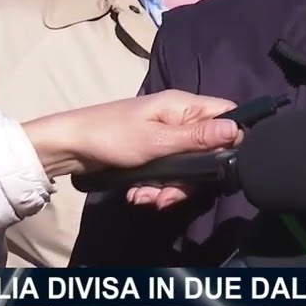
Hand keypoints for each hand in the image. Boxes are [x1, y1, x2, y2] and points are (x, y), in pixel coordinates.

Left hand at [22, 90, 243, 208]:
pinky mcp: (152, 154)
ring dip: (170, 188)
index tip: (226, 164)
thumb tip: (238, 131)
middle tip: (172, 195)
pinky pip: (168, 173)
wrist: (67, 147)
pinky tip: (138, 196)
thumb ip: (198, 139)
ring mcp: (166, 137)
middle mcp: (180, 119)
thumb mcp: (157, 141)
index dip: (233, 137)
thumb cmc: (112, 136)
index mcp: (185, 106)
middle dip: (194, 177)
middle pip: (209, 148)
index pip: (227, 114)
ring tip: (147, 199)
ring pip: (188, 166)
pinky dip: (156, 188)